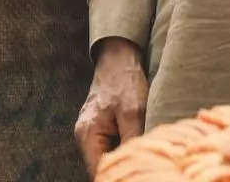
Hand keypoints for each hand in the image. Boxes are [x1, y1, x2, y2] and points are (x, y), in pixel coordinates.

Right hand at [76, 38, 147, 175]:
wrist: (119, 59)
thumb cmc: (125, 82)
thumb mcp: (133, 112)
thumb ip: (132, 140)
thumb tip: (139, 162)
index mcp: (88, 135)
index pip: (99, 169)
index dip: (117, 175)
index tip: (137, 174)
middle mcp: (85, 137)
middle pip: (103, 165)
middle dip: (122, 167)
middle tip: (145, 166)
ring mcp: (91, 133)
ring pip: (108, 156)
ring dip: (125, 157)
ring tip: (145, 155)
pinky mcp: (100, 128)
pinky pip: (111, 146)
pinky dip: (125, 147)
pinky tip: (140, 145)